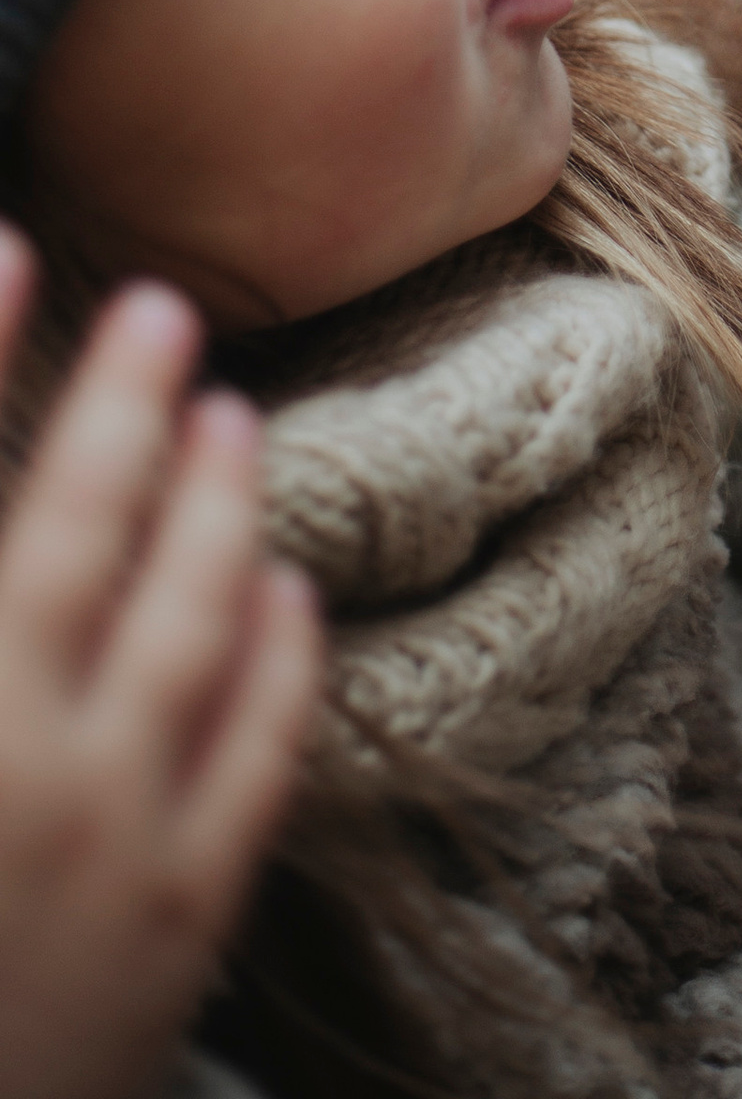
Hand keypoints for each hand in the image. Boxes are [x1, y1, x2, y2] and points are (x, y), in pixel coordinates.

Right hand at [0, 232, 321, 1098]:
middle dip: (117, 406)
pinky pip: (251, 760)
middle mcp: (13, 755)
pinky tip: (289, 601)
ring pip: (187, 626)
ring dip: (215, 510)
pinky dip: (274, 665)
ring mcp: (105, 838)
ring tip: (233, 422)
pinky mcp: (176, 923)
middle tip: (160, 306)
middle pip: (75, 532)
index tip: (12, 243)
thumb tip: (34, 560)